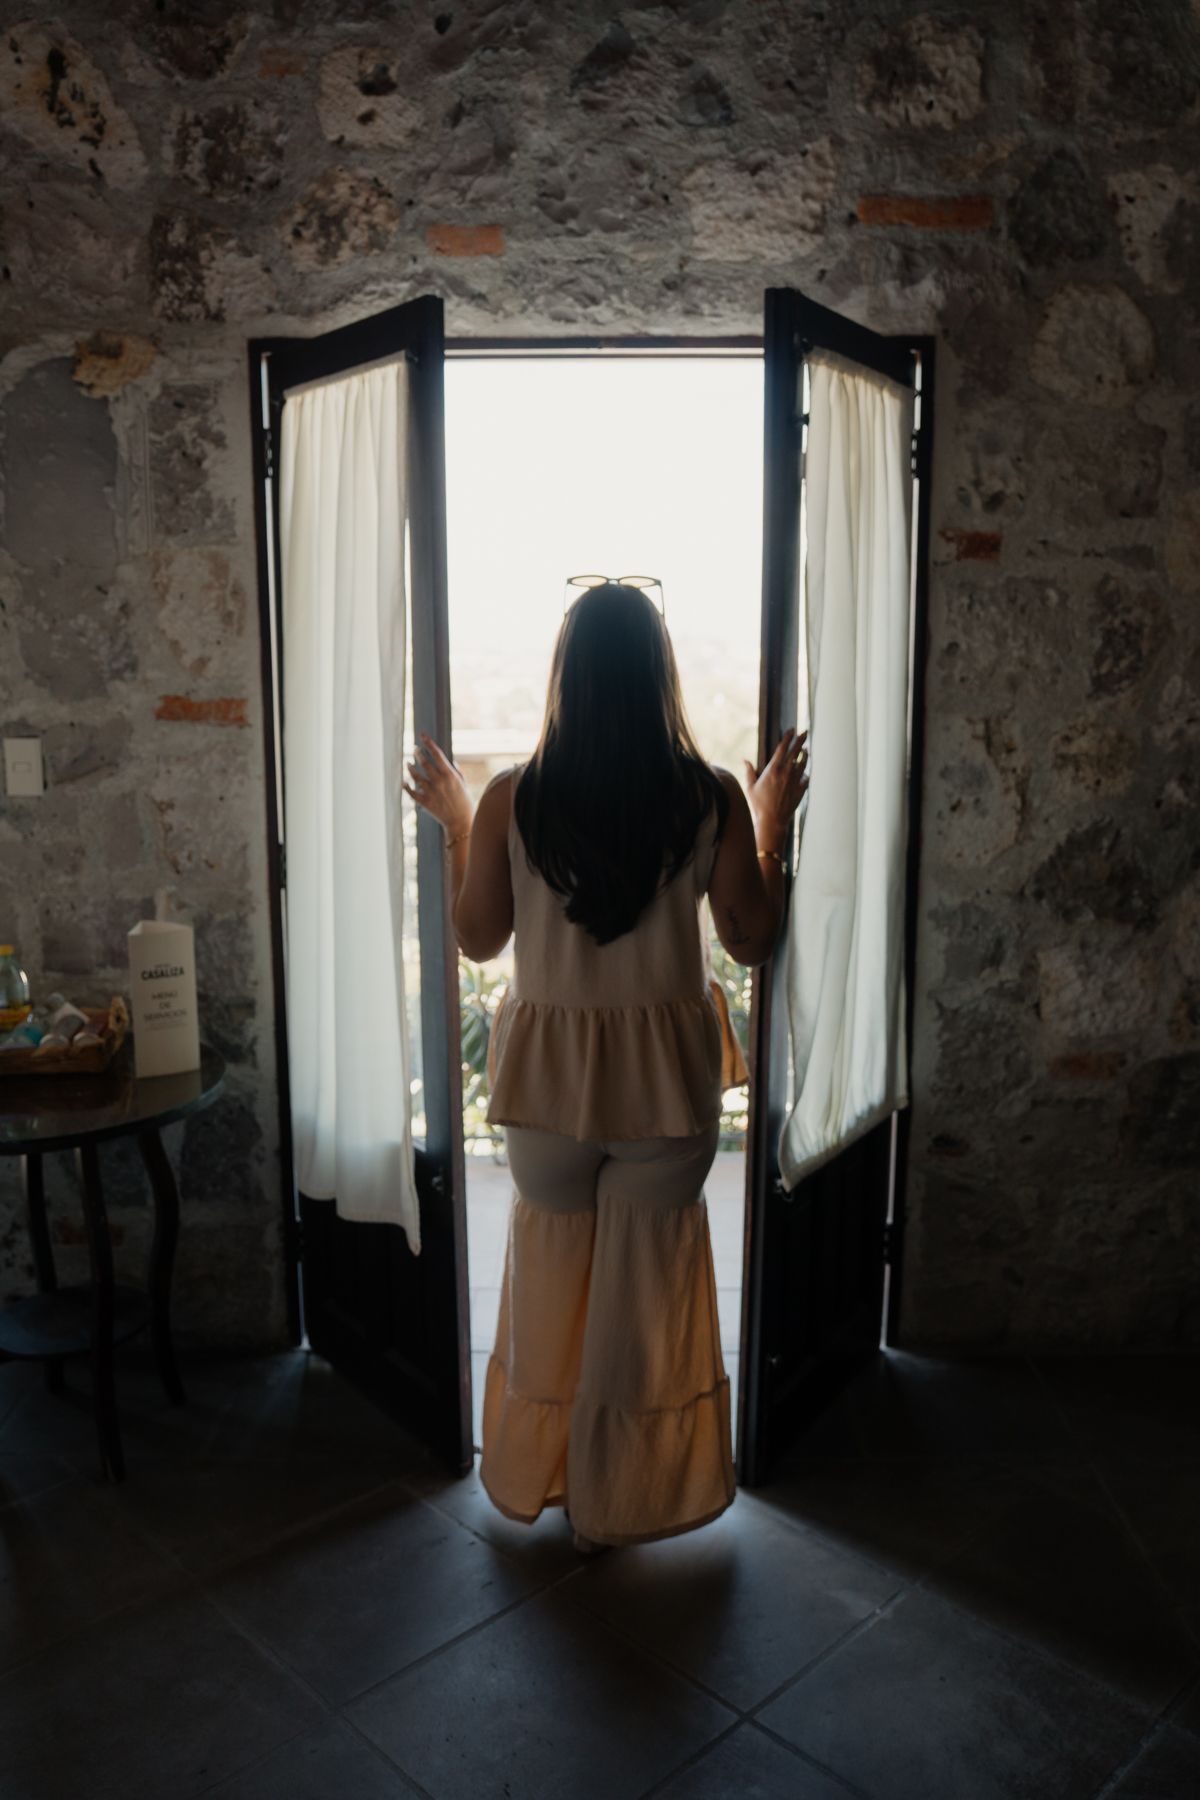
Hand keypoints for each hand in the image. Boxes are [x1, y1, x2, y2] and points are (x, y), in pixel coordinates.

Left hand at [402, 733, 472, 835]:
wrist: (460, 822)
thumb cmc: (464, 802)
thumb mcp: (463, 784)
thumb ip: (456, 771)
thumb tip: (450, 761)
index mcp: (450, 775)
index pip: (437, 754)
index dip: (429, 743)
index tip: (423, 735)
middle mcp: (439, 782)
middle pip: (424, 763)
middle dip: (418, 754)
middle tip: (414, 749)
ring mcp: (431, 792)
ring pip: (416, 776)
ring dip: (410, 768)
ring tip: (408, 763)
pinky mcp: (425, 802)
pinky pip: (411, 792)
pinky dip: (406, 786)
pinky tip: (404, 781)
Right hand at [743, 727, 808, 849]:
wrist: (772, 821)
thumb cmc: (759, 805)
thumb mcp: (750, 787)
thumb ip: (749, 772)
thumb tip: (745, 760)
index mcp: (773, 769)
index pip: (783, 748)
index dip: (788, 737)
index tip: (791, 730)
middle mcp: (786, 772)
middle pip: (796, 751)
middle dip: (800, 740)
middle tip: (804, 732)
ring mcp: (795, 781)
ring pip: (803, 763)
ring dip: (804, 755)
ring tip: (805, 750)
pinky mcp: (801, 790)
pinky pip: (805, 778)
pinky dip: (804, 774)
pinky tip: (803, 773)